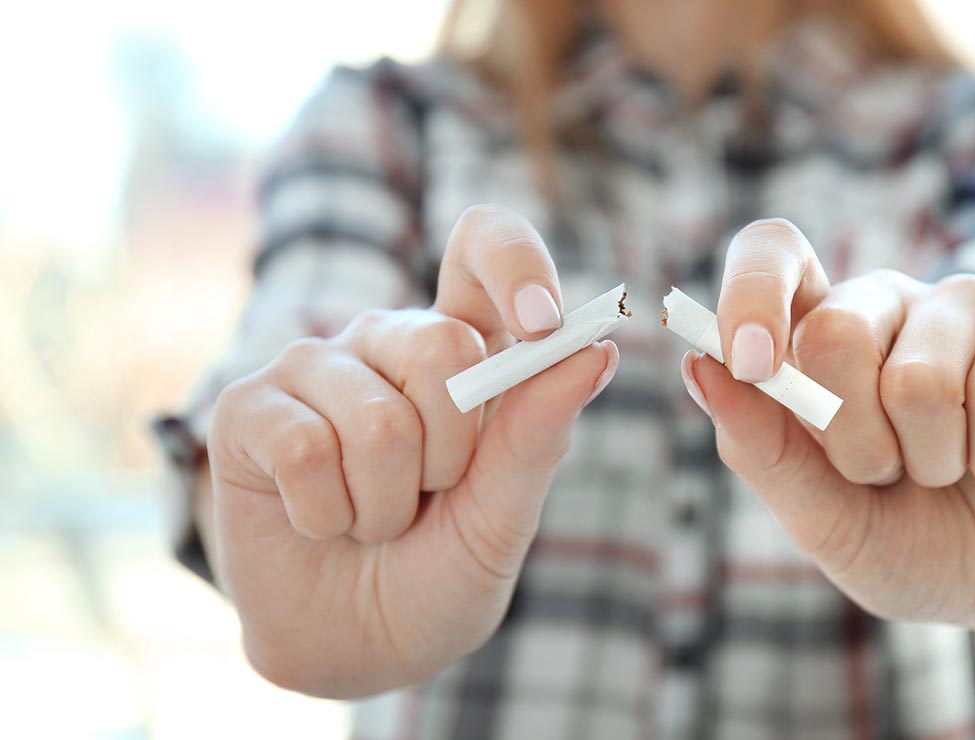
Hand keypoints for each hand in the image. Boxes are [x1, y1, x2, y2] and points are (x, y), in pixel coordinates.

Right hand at [208, 205, 618, 697]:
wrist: (358, 648)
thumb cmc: (441, 571)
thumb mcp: (504, 514)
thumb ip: (538, 432)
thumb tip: (595, 348)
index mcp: (463, 346)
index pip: (484, 245)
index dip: (514, 263)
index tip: (542, 323)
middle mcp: (389, 341)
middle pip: (443, 345)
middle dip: (453, 455)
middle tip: (431, 496)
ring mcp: (313, 368)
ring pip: (377, 419)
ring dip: (386, 505)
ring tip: (373, 520)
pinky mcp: (247, 408)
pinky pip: (305, 447)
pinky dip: (326, 514)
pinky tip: (319, 521)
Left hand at [684, 219, 974, 626]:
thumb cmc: (904, 539)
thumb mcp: (822, 517)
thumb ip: (762, 449)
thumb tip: (699, 366)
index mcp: (812, 333)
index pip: (770, 251)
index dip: (752, 292)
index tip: (750, 364)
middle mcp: (881, 303)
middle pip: (834, 332)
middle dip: (854, 442)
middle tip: (882, 474)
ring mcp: (961, 304)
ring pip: (919, 381)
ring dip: (932, 462)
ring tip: (946, 469)